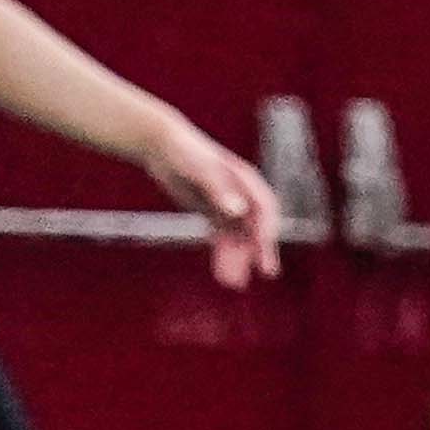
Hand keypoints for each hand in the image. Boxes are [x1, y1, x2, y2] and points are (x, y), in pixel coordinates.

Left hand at [143, 110, 286, 287]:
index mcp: (246, 182)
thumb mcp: (202, 170)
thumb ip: (220, 190)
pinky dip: (222, 254)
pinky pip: (221, 237)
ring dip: (238, 258)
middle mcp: (241, 195)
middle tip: (266, 273)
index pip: (265, 209)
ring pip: (237, 236)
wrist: (163, 146)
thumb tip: (238, 211)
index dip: (267, 229)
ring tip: (233, 283)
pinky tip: (221, 271)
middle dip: (259, 250)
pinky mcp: (212, 211)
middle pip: (254, 226)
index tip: (265, 249)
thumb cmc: (186, 153)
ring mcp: (227, 204)